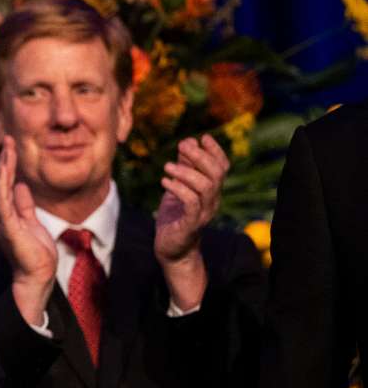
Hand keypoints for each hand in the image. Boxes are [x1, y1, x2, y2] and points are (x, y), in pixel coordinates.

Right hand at [0, 136, 56, 324]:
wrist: (37, 276)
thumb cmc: (36, 253)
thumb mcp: (32, 222)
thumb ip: (25, 204)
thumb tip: (21, 185)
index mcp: (4, 214)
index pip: (4, 185)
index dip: (7, 165)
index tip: (11, 146)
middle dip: (4, 160)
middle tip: (8, 139)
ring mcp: (0, 221)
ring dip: (3, 167)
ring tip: (8, 148)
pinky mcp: (7, 227)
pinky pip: (3, 201)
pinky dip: (3, 184)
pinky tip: (6, 170)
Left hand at [155, 135, 227, 262]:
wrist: (172, 251)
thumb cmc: (175, 217)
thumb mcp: (178, 188)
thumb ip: (184, 168)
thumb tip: (186, 143)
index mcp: (211, 192)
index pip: (222, 168)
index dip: (215, 151)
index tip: (202, 137)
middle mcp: (212, 201)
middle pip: (216, 174)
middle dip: (201, 157)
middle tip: (183, 146)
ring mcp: (204, 213)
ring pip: (205, 187)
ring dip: (187, 172)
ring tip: (167, 166)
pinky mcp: (191, 225)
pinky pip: (191, 203)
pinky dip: (179, 189)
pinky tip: (164, 182)